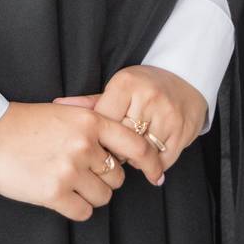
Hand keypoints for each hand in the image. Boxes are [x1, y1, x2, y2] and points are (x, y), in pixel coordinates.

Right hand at [0, 98, 166, 220]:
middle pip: (118, 175)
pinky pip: (83, 212)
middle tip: (81, 171)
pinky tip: (60, 195)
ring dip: (90, 194)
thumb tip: (126, 147)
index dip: (151, 163)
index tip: (156, 175)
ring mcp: (70, 169)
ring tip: (67, 181)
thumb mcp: (65, 113)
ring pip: (103, 196)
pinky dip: (75, 208)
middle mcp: (84, 145)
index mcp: (90, 121)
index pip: (136, 144)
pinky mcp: (54, 193)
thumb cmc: (26, 124)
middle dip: (104, 177)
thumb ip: (94, 126)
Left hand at [53, 64, 206, 180]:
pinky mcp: (182, 131)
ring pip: (141, 154)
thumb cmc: (145, 85)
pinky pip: (162, 160)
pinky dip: (154, 164)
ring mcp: (167, 115)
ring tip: (134, 150)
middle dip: (116, 150)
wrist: (187, 78)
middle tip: (116, 147)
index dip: (99, 136)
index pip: (103, 123)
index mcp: (127, 84)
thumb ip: (90, 102)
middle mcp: (148, 98)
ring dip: (135, 159)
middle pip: (121, 141)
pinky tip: (152, 158)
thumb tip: (57, 105)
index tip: (100, 139)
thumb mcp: (119, 88)